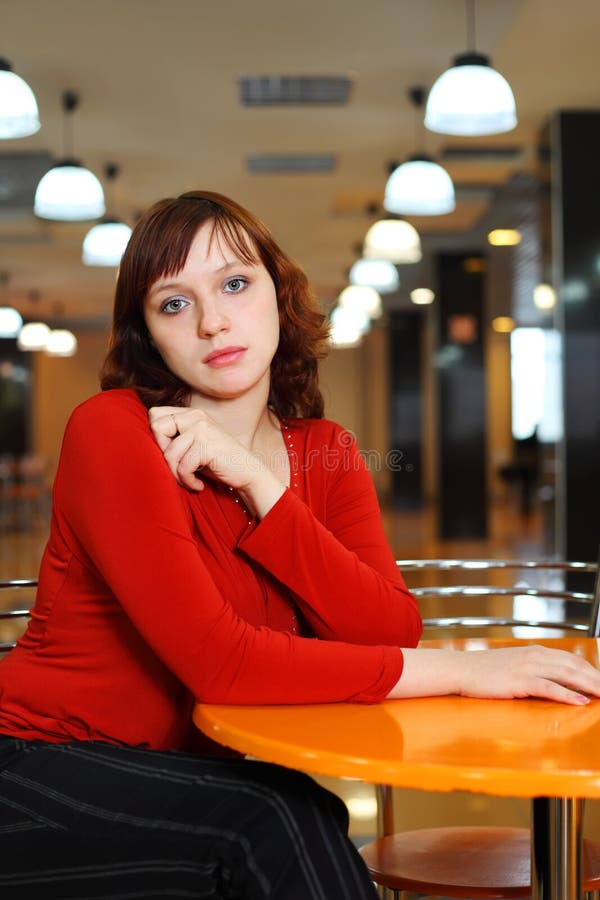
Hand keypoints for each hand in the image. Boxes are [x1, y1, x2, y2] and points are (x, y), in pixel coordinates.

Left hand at [148, 406, 284, 516]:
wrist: (248, 474)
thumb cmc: (217, 464)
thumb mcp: (193, 446)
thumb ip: (175, 438)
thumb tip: (141, 441)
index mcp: (192, 414)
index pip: (155, 415)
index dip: (157, 437)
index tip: (171, 454)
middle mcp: (197, 416)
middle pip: (156, 427)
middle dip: (163, 453)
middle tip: (178, 467)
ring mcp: (203, 429)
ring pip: (169, 452)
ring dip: (177, 474)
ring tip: (190, 480)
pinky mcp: (207, 445)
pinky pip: (183, 466)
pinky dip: (188, 481)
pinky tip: (198, 485)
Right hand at [391, 645, 599, 705]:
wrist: (459, 669)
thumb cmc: (483, 671)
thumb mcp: (511, 664)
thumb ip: (532, 667)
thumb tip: (549, 677)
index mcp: (534, 651)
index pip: (570, 659)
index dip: (589, 670)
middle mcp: (534, 656)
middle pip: (574, 666)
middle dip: (595, 677)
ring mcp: (527, 667)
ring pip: (567, 674)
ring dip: (589, 685)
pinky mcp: (520, 681)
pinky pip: (549, 687)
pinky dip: (568, 694)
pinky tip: (580, 701)